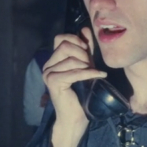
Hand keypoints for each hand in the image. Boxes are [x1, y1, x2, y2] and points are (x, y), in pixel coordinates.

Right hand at [42, 27, 105, 146]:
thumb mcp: (86, 66)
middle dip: (82, 53)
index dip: (76, 40)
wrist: (76, 117)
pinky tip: (99, 75)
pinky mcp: (53, 82)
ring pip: (70, 58)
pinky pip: (73, 72)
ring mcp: (48, 74)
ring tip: (94, 73)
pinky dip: (89, 73)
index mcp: (53, 60)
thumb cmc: (82, 94)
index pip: (60, 38)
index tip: (87, 52)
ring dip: (86, 65)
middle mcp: (47, 65)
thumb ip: (86, 49)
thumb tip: (85, 28)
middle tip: (91, 65)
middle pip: (65, 45)